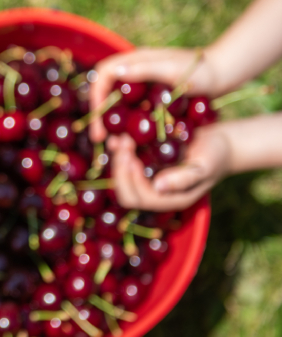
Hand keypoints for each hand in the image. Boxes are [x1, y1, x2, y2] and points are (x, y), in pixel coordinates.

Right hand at [89, 47, 217, 142]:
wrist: (224, 74)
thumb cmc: (201, 70)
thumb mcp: (172, 70)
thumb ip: (145, 70)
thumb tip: (116, 73)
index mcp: (135, 60)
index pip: (103, 75)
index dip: (96, 96)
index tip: (98, 118)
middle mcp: (134, 72)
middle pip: (105, 92)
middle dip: (99, 115)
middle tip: (99, 138)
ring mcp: (142, 86)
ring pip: (117, 105)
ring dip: (111, 124)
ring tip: (113, 144)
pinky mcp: (150, 98)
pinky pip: (131, 112)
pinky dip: (126, 126)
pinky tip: (129, 142)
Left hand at [107, 127, 230, 211]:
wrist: (220, 142)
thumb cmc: (216, 155)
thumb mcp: (204, 166)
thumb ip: (183, 179)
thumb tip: (158, 186)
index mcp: (171, 199)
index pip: (141, 199)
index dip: (130, 180)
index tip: (130, 156)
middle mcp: (156, 193)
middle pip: (126, 192)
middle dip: (120, 169)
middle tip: (123, 143)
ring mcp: (148, 181)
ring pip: (122, 178)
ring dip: (117, 159)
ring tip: (119, 138)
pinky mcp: (144, 166)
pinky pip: (125, 164)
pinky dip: (119, 152)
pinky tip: (118, 137)